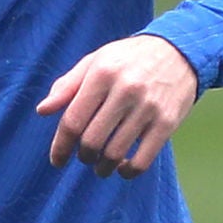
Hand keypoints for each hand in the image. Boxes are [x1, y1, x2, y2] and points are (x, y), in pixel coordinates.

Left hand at [36, 34, 199, 177]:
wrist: (179, 51)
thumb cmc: (129, 59)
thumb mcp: (96, 61)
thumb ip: (67, 86)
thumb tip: (42, 111)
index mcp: (102, 74)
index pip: (73, 120)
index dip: (60, 146)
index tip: (57, 161)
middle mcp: (125, 90)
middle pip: (92, 141)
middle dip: (83, 156)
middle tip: (85, 157)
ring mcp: (148, 107)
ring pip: (115, 153)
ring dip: (103, 167)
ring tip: (101, 166)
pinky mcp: (167, 123)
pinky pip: (143, 160)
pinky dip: (128, 171)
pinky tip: (123, 168)